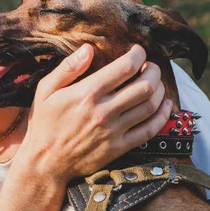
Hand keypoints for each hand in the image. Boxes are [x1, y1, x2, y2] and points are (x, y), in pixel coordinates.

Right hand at [14, 43, 172, 181]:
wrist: (45, 162)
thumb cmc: (44, 123)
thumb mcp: (45, 90)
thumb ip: (67, 68)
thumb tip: (88, 48)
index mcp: (87, 93)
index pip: (125, 67)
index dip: (138, 54)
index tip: (138, 51)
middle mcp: (104, 111)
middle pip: (144, 85)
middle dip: (153, 70)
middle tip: (150, 65)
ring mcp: (114, 131)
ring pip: (150, 106)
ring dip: (159, 90)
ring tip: (155, 82)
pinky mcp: (119, 147)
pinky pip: (150, 130)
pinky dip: (162, 116)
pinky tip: (165, 106)